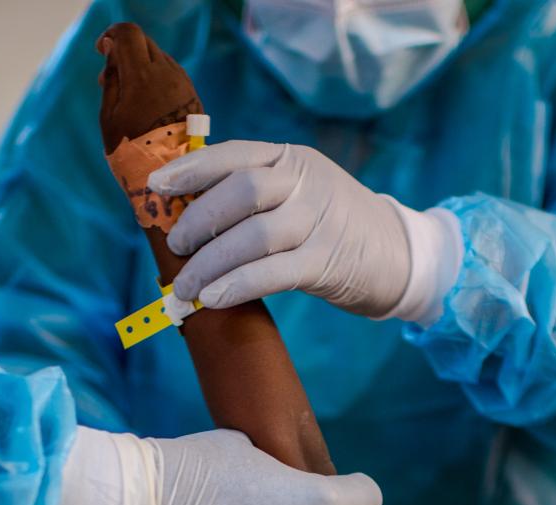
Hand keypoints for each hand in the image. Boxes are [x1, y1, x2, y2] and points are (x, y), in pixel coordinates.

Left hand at [150, 141, 430, 317]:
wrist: (400, 254)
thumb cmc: (332, 227)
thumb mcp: (300, 193)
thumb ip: (256, 193)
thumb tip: (186, 214)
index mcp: (292, 159)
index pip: (234, 155)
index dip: (191, 168)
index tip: (156, 185)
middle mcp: (306, 182)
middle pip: (240, 192)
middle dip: (198, 220)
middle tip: (175, 247)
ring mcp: (319, 221)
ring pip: (252, 236)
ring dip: (210, 263)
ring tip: (185, 288)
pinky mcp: (327, 262)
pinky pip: (272, 273)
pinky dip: (236, 285)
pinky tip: (213, 298)